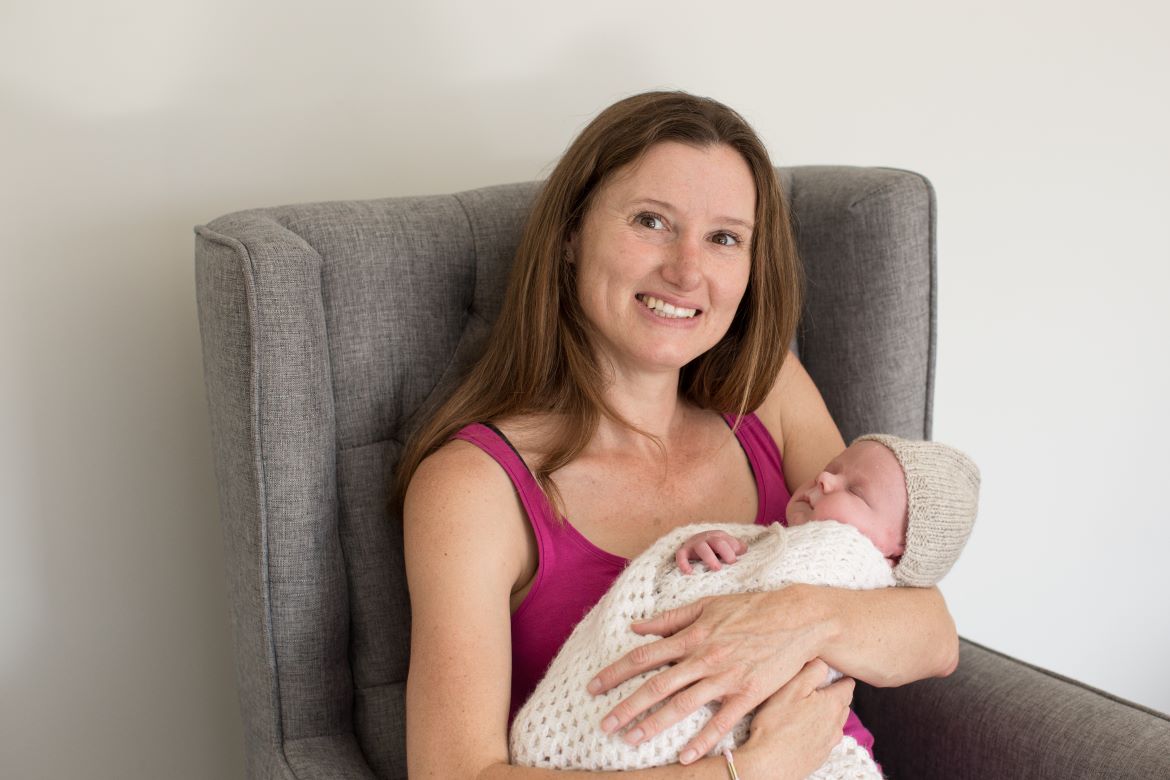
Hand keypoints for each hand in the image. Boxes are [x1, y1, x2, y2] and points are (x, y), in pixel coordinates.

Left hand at [588, 586, 826, 762]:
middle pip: (657, 685)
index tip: (594, 687)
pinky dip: (702, 740)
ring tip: (631, 739)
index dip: (616, 672)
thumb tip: (636, 626)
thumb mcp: (708, 604)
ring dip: (654, 724)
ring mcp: (726, 678)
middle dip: (627, 706)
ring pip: (683, 705)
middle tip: (604, 725)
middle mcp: (704, 657)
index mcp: (692, 635)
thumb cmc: (751, 608)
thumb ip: (670, 618)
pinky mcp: (748, 694)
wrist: (797, 618)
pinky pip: (721, 722)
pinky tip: (684, 756)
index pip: (644, 656)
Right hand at [675, 530, 748, 573]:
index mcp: (718, 536)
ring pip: (701, 548)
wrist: (692, 543)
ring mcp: (694, 544)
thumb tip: (743, 549)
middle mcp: (706, 538)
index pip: (728, 540)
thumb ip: (736, 546)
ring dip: (710, 557)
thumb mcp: (725, 545)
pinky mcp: (684, 551)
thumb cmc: (714, 548)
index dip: (734, 547)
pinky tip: (689, 572)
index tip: (739, 556)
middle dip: (725, 551)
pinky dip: (683, 563)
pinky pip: (681, 555)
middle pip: (717, 541)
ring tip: (717, 568)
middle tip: (731, 562)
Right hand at [737, 659, 854, 778]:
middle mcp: (836, 724)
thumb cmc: (776, 725)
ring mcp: (829, 742)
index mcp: (833, 704)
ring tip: (804, 709)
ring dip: (824, 713)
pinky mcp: (819, 756)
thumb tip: (824, 660)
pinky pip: (824, 737)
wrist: (768, 765)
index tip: (825, 672)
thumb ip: (812, 670)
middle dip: (832, 694)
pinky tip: (800, 729)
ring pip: (834, 721)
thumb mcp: (791, 688)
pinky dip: (817, 730)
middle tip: (811, 689)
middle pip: (842, 703)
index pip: (848, 684)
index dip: (838, 675)